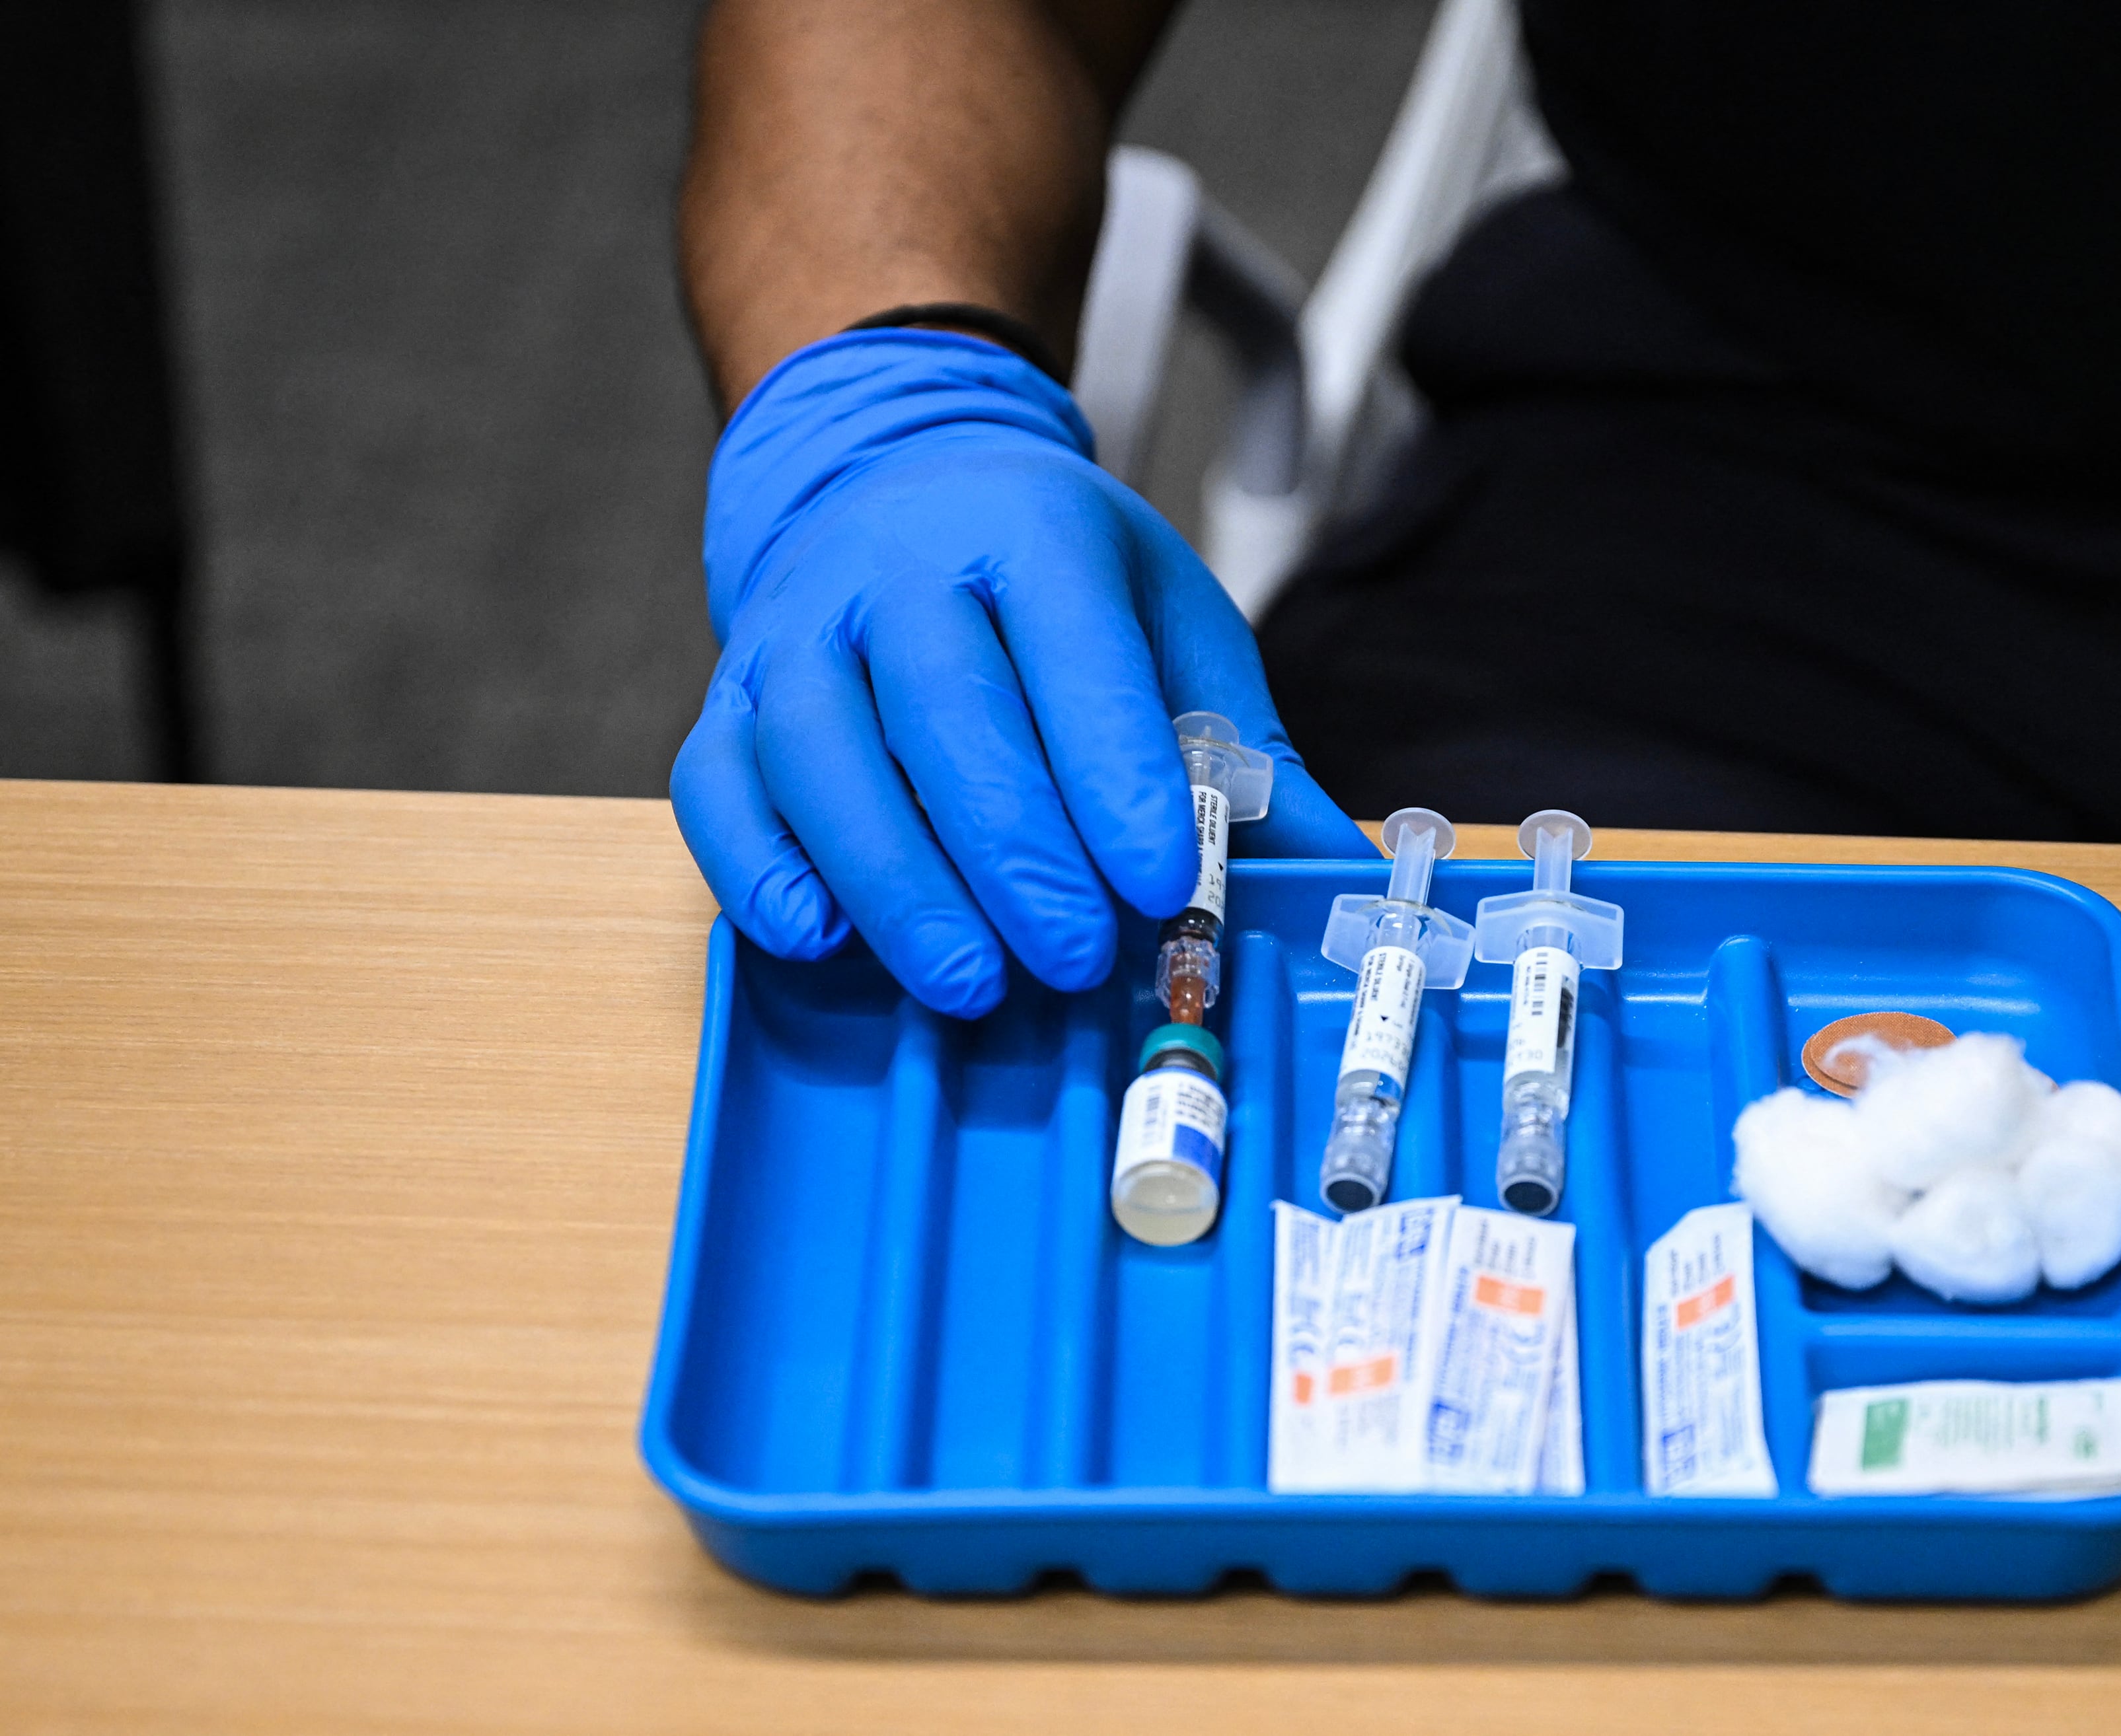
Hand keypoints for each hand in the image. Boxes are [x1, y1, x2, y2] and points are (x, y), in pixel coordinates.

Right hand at [673, 329, 1372, 1017]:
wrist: (900, 487)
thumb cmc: (1055, 586)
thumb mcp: (1169, 628)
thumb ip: (1245, 754)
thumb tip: (1341, 881)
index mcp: (1033, 535)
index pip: (1076, 656)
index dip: (1116, 774)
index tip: (1162, 881)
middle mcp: (899, 571)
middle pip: (948, 714)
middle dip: (1016, 851)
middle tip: (1076, 957)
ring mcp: (798, 631)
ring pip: (823, 754)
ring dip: (895, 881)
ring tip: (969, 982)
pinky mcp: (728, 697)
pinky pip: (719, 783)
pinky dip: (756, 867)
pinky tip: (818, 938)